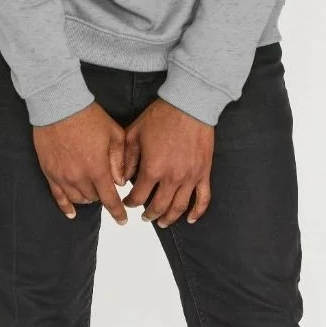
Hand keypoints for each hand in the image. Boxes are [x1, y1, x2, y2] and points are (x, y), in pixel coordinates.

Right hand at [32, 102, 127, 224]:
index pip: (109, 199)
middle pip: (94, 198)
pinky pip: (57, 196)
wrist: (59, 105)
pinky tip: (71, 212)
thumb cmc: (89, 116)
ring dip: (87, 197)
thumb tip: (120, 181)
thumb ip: (119, 159)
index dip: (117, 212)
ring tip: (92, 190)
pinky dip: (66, 206)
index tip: (123, 219)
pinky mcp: (49, 172)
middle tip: (106, 186)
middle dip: (102, 195)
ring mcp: (62, 176)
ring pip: (77, 198)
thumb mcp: (113, 133)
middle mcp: (79, 177)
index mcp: (97, 168)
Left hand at [122, 99, 213, 227]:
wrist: (189, 104)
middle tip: (144, 216)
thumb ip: (127, 157)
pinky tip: (189, 219)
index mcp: (152, 169)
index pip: (138, 196)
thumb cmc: (161, 116)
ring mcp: (189, 177)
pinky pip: (203, 199)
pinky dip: (197, 212)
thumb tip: (121, 178)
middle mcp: (171, 178)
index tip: (127, 202)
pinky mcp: (203, 173)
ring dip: (168, 218)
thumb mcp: (135, 132)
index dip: (130, 202)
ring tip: (162, 222)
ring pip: (178, 207)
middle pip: (158, 207)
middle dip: (148, 214)